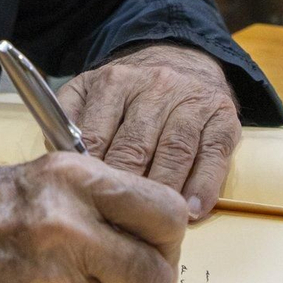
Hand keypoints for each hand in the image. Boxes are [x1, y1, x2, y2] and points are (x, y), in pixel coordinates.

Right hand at [0, 153, 185, 282]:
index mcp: (73, 177)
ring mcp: (51, 274)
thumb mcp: (40, 178)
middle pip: (154, 272)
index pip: (166, 211)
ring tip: (49, 279)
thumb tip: (154, 232)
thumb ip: (96, 200)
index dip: (166, 238)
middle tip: (120, 278)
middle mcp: (68, 222)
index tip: (152, 246)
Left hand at [58, 44, 240, 219]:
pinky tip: (192, 211)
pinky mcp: (223, 117)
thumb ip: (71, 122)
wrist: (183, 58)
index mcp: (114, 83)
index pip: (96, 135)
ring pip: (175, 151)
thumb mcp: (92, 91)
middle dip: (126, 189)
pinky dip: (203, 185)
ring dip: (165, 191)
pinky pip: (213, 154)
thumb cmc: (131, 91)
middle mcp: (155, 87)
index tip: (87, 207)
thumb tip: (59, 164)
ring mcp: (191, 100)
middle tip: (118, 224)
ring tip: (155, 223)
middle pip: (136, 146)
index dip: (91, 176)